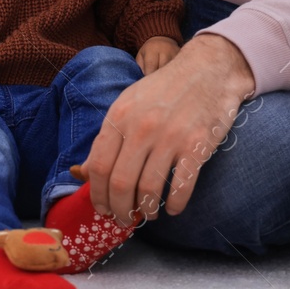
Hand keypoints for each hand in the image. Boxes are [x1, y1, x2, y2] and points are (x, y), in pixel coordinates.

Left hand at [82, 33, 254, 226]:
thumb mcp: (129, 104)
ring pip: (149, 190)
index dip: (98, 194)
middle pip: (121, 183)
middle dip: (120, 209)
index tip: (103, 208)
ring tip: (148, 213)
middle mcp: (142, 127)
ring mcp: (171, 137)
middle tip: (125, 218)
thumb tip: (80, 173)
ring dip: (146, 210)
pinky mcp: (197, 146)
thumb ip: (107, 138)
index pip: (98, 166)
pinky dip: (174, 205)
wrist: (208, 69)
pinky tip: (172, 208)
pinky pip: (181, 188)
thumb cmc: (165, 89)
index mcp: (120, 115)